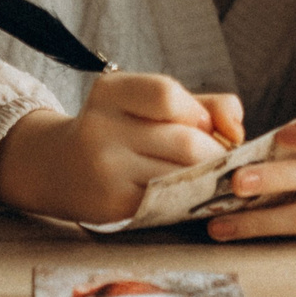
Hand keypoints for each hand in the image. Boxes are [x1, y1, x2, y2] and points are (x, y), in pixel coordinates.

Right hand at [0, 72, 232, 225]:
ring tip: (208, 176)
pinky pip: (168, 200)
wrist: (57, 168)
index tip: (206, 126)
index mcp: (110, 92)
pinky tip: (188, 194)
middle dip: (215, 153)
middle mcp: (101, 127)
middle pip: (184, 140)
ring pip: (181, 174)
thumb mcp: (147, 103)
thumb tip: (238, 127)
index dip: (199, 112)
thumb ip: (202, 104)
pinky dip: (189, 197)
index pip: (167, 94)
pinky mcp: (113, 204)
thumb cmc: (117, 130)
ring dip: (208, 177)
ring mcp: (105, 169)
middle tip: (219, 160)